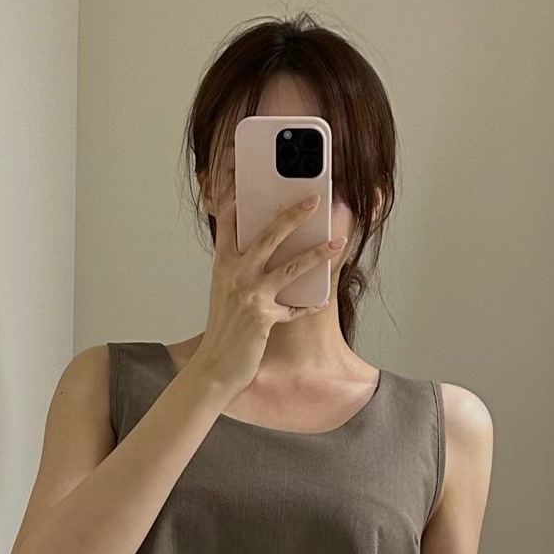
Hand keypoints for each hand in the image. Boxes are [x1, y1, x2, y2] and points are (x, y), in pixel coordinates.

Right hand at [191, 193, 347, 398]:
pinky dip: (310, 304)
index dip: (241, 203)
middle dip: (293, 215)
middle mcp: (235, 275)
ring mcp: (250, 295)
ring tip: (338, 243)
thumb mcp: (225, 292)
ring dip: (319, 254)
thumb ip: (240, 270)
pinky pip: (295, 307)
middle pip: (268, 236)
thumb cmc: (222, 329)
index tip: (255, 187)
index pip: (228, 225)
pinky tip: (322, 300)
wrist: (215, 365)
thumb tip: (264, 252)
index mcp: (222, 265)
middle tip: (314, 201)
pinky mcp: (264, 317)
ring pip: (291, 267)